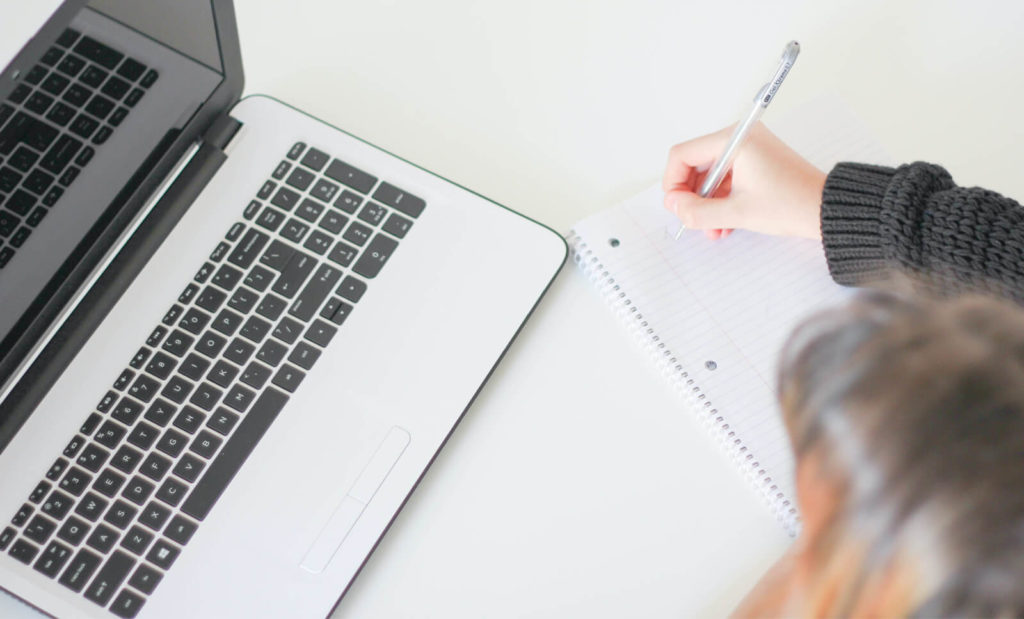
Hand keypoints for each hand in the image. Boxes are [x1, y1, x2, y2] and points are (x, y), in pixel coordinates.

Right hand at [662, 123, 825, 239]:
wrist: (826, 209)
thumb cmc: (792, 204)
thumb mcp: (737, 213)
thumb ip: (698, 211)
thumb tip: (674, 206)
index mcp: (735, 140)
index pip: (683, 154)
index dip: (673, 183)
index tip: (677, 206)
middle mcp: (740, 138)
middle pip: (695, 164)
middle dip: (692, 196)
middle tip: (692, 219)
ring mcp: (749, 150)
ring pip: (710, 176)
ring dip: (706, 203)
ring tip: (712, 228)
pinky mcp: (756, 162)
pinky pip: (726, 179)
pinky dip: (721, 200)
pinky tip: (724, 223)